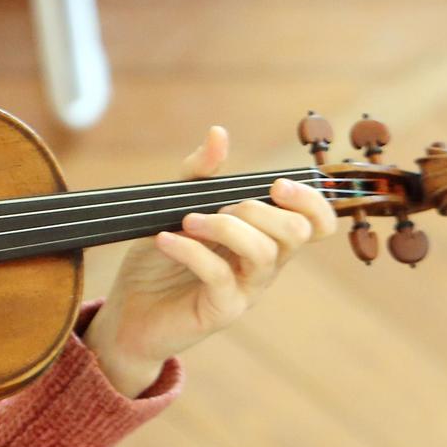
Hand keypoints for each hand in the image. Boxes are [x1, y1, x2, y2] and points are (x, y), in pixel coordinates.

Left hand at [85, 125, 340, 397]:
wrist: (128, 313)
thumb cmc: (159, 261)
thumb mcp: (175, 208)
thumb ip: (198, 175)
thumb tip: (219, 133)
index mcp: (265, 238)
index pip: (318, 223)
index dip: (313, 201)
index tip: (277, 185)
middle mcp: (264, 265)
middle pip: (298, 233)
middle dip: (259, 209)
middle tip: (218, 207)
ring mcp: (246, 291)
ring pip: (264, 253)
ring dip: (226, 227)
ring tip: (187, 221)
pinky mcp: (221, 311)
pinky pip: (220, 276)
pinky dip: (192, 251)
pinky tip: (164, 240)